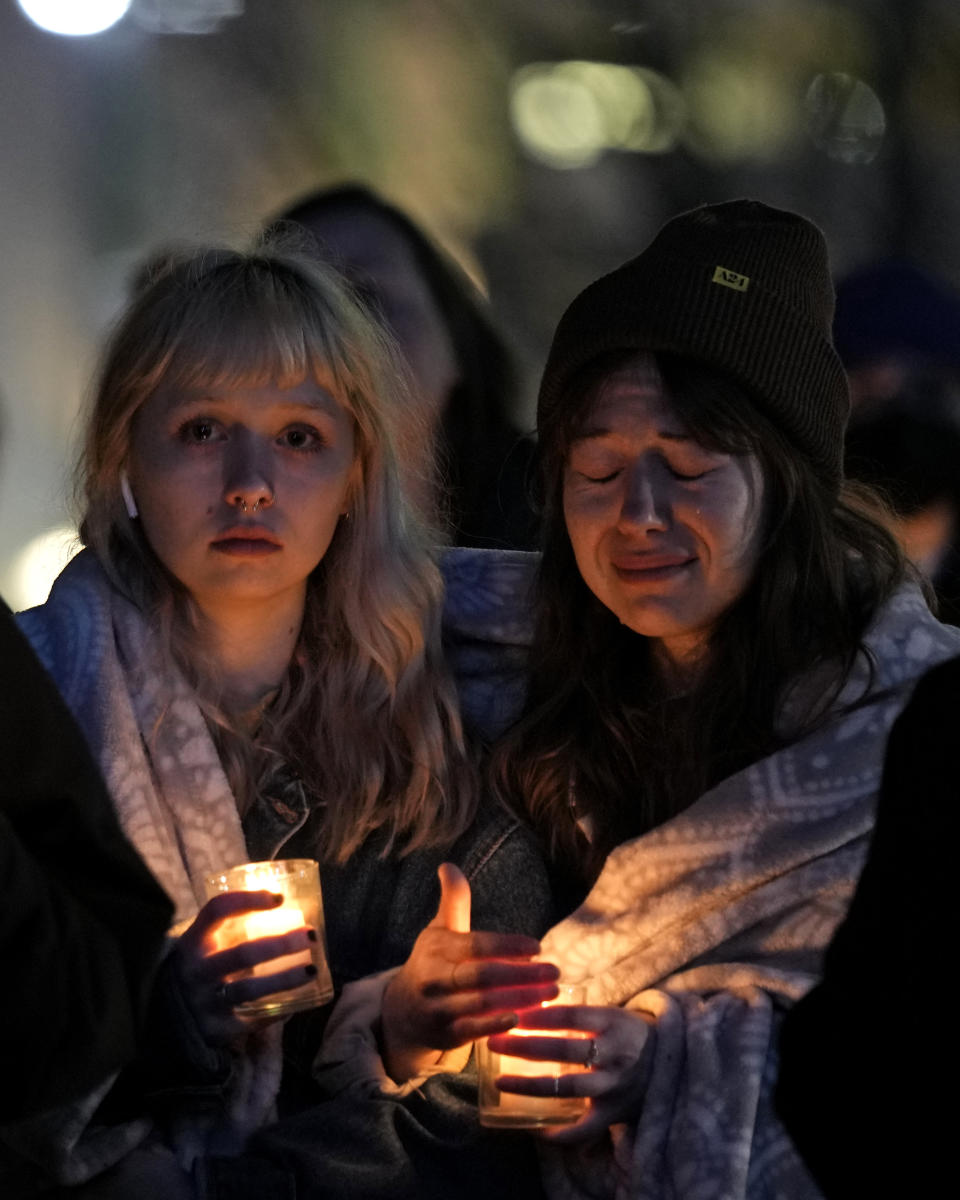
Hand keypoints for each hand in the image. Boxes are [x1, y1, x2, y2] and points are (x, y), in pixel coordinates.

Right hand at [172, 891, 316, 1045]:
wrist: (167, 1014)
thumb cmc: (199, 966)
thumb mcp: (203, 944)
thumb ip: (231, 928)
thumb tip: (282, 905)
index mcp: (193, 941)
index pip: (218, 911)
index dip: (249, 900)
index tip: (280, 898)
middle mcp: (196, 971)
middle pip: (243, 953)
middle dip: (281, 943)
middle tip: (310, 935)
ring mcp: (204, 1001)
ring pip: (250, 989)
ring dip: (285, 978)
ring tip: (312, 970)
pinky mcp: (215, 1029)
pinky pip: (252, 1020)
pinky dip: (277, 1011)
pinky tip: (298, 1002)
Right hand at [381, 863, 559, 1082]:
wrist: (401, 1012)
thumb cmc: (432, 963)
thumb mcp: (440, 930)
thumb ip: (453, 901)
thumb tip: (449, 865)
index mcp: (437, 948)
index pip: (475, 945)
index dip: (507, 945)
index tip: (537, 946)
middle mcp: (434, 978)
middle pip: (482, 975)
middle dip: (522, 974)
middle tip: (554, 971)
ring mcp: (438, 1008)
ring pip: (482, 1004)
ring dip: (520, 1000)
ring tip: (550, 994)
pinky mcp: (444, 1035)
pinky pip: (473, 1031)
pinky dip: (497, 1026)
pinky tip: (523, 1019)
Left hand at [487, 1003, 654, 1141]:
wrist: (671, 1065)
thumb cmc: (629, 1034)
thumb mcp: (610, 1014)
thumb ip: (577, 1012)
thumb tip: (529, 999)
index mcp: (614, 1023)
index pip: (572, 1016)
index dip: (540, 1015)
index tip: (511, 1013)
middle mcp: (616, 1054)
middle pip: (566, 1050)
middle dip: (526, 1046)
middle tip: (494, 1042)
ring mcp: (615, 1086)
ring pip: (569, 1088)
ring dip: (531, 1086)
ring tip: (500, 1082)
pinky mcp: (614, 1113)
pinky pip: (585, 1128)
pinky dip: (560, 1133)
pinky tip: (534, 1128)